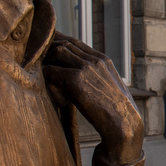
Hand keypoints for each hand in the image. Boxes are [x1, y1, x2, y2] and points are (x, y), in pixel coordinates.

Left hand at [43, 32, 141, 158]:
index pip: (76, 43)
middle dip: (50, 52)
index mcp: (104, 60)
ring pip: (57, 52)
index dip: (60, 44)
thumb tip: (85, 82)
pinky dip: (47, 80)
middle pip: (65, 44)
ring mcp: (85, 67)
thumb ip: (98, 79)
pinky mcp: (75, 79)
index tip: (49, 52)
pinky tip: (53, 94)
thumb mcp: (111, 88)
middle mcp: (95, 60)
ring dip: (49, 63)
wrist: (123, 123)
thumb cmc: (118, 112)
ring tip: (48, 79)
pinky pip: (51, 71)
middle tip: (42, 65)